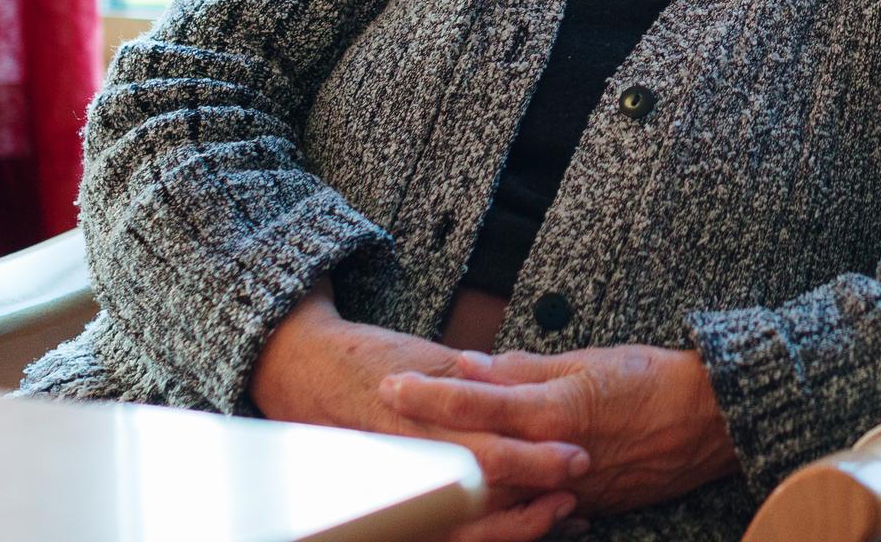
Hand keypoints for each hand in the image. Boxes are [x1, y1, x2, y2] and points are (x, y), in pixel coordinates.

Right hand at [250, 285, 591, 540]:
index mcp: (417, 424)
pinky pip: (447, 532)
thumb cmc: (367, 359)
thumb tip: (524, 384)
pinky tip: (532, 524)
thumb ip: (472, 378)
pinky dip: (493, 530)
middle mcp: (407, 465)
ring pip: (464, 530)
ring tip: (564, 512)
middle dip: (534, 501)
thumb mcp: (424, 357)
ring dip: (520, 525)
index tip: (576, 453)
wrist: (303, 373)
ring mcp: (396, 493)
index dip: (533, 459)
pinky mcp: (395, 510)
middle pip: (480, 499)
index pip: (485, 453)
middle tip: (577, 490)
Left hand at [382, 343, 740, 515]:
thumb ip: (526, 368)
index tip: (393, 386)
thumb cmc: (657, 379)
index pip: (476, 403)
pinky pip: (530, 508)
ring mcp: (569, 489)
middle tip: (386, 431)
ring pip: (496, 493)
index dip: (430, 395)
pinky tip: (477, 489)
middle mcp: (554, 456)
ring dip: (457, 479)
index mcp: (555, 410)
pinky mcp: (585, 507)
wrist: (713, 421)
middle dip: (426, 446)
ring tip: (422, 462)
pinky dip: (499, 499)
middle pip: (473, 461)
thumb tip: (473, 364)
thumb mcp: (590, 360)